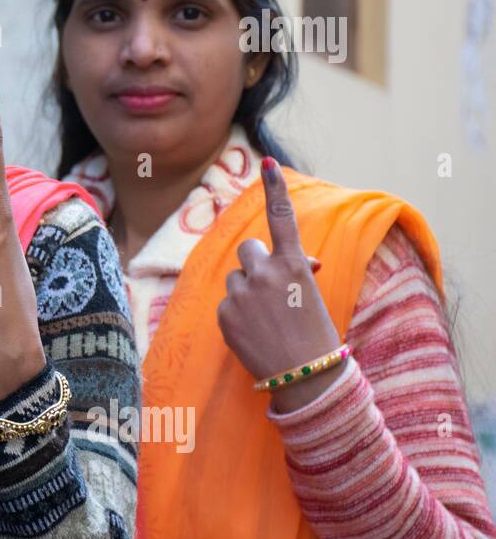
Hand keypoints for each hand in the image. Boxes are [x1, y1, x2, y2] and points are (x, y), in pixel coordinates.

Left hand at [216, 158, 342, 413]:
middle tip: (269, 289)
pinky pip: (226, 303)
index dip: (274, 188)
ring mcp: (242, 293)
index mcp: (294, 265)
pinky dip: (236, 314)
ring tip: (265, 318)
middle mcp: (266, 273)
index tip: (267, 162)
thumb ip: (294, 271)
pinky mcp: (224, 313)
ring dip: (246, 291)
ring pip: (235, 278)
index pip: (282, 218)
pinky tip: (254, 332)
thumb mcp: (312, 295)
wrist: (304, 376)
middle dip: (256, 264)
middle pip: (249, 250)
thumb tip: (295, 262)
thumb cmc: (315, 335)